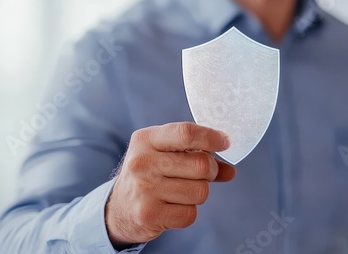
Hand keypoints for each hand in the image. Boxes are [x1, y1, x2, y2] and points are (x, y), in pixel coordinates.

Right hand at [105, 122, 235, 247]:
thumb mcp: (165, 154)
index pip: (186, 133)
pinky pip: (190, 214)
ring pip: (200, 191)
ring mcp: (144, 189)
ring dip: (199, 194)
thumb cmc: (148, 175)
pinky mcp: (148, 214)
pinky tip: (173, 207)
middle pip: (201, 164)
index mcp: (146, 139)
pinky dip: (188, 212)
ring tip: (181, 192)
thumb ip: (196, 155)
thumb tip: (230, 170)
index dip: (211, 137)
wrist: (118, 208)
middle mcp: (142, 162)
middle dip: (210, 171)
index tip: (225, 143)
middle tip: (201, 175)